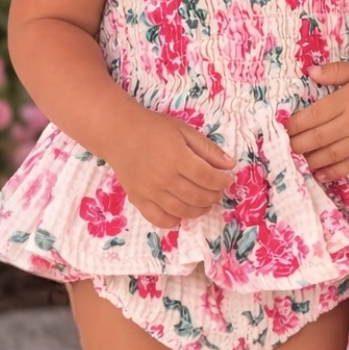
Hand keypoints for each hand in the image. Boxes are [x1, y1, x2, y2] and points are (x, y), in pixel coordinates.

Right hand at [111, 112, 235, 226]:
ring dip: (199, 210)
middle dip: (214, 196)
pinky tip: (181, 213)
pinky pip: (159, 219)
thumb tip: (230, 164)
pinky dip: (174, 221)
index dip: (222, 182)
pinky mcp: (138, 199)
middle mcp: (164, 178)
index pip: (208, 178)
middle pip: (198, 197)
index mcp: (178, 158)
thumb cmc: (153, 128)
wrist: (118, 132)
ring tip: (205, 202)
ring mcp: (150, 192)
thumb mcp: (184, 130)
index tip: (227, 179)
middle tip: (217, 191)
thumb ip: (208, 149)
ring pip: (182, 211)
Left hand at [287, 59, 348, 180]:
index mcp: (348, 99)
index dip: (295, 124)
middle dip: (298, 144)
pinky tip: (319, 174)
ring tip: (298, 160)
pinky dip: (333, 172)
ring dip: (311, 160)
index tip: (285, 127)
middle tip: (286, 146)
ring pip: (331, 155)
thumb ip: (335, 71)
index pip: (314, 115)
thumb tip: (310, 72)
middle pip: (318, 137)